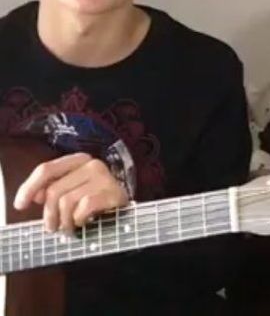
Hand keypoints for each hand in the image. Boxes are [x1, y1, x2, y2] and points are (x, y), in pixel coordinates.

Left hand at [13, 152, 127, 232]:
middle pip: (54, 190)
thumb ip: (53, 189)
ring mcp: (104, 178)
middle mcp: (92, 164)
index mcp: (79, 160)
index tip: (20, 205)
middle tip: (53, 228)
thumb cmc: (96, 203)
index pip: (46, 169)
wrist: (129, 214)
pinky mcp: (113, 193)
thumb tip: (36, 195)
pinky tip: (84, 223)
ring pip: (66, 202)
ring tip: (69, 228)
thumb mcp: (72, 192)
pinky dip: (79, 220)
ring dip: (64, 221)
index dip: (29, 188)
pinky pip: (83, 208)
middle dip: (49, 214)